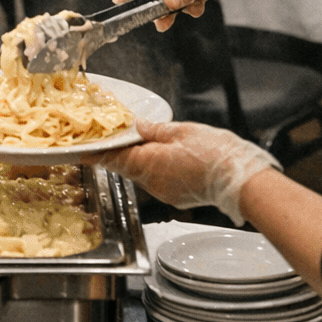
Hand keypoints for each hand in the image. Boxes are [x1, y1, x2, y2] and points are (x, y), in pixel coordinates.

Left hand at [90, 118, 279, 225]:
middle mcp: (151, 182)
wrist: (241, 181)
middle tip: (108, 137)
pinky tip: (160, 156)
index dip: (95, 152)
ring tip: (135, 142)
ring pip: (140, 173)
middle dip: (116, 152)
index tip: (80, 150)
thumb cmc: (215, 154)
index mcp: (147, 163)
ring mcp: (163, 192)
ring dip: (135, 159)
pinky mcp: (175, 196)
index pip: (112, 158)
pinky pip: (155, 180)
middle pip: (124, 166)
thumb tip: (138, 125)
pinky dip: (152, 168)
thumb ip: (155, 129)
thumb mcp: (181, 131)